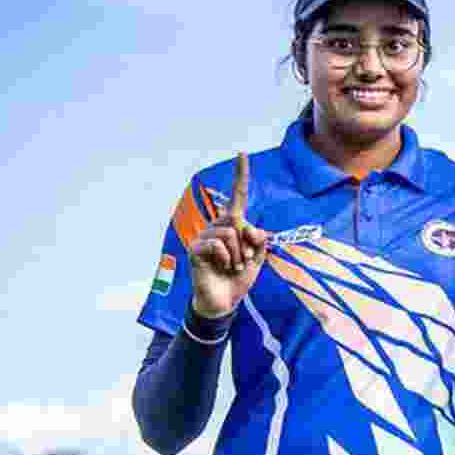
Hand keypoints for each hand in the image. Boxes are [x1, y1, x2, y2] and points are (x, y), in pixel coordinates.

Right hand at [189, 153, 268, 317]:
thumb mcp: (258, 257)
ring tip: (232, 267)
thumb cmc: (240, 277)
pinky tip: (221, 267)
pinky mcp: (195, 248)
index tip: (242, 153)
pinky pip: (217, 244)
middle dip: (248, 246)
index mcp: (234, 225)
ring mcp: (204, 236)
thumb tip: (249, 228)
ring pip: (230, 232)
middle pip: (239, 221)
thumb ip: (259, 240)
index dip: (240, 176)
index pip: (237, 196)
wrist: (224, 301)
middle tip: (243, 262)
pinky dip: (226, 258)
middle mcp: (217, 226)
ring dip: (238, 254)